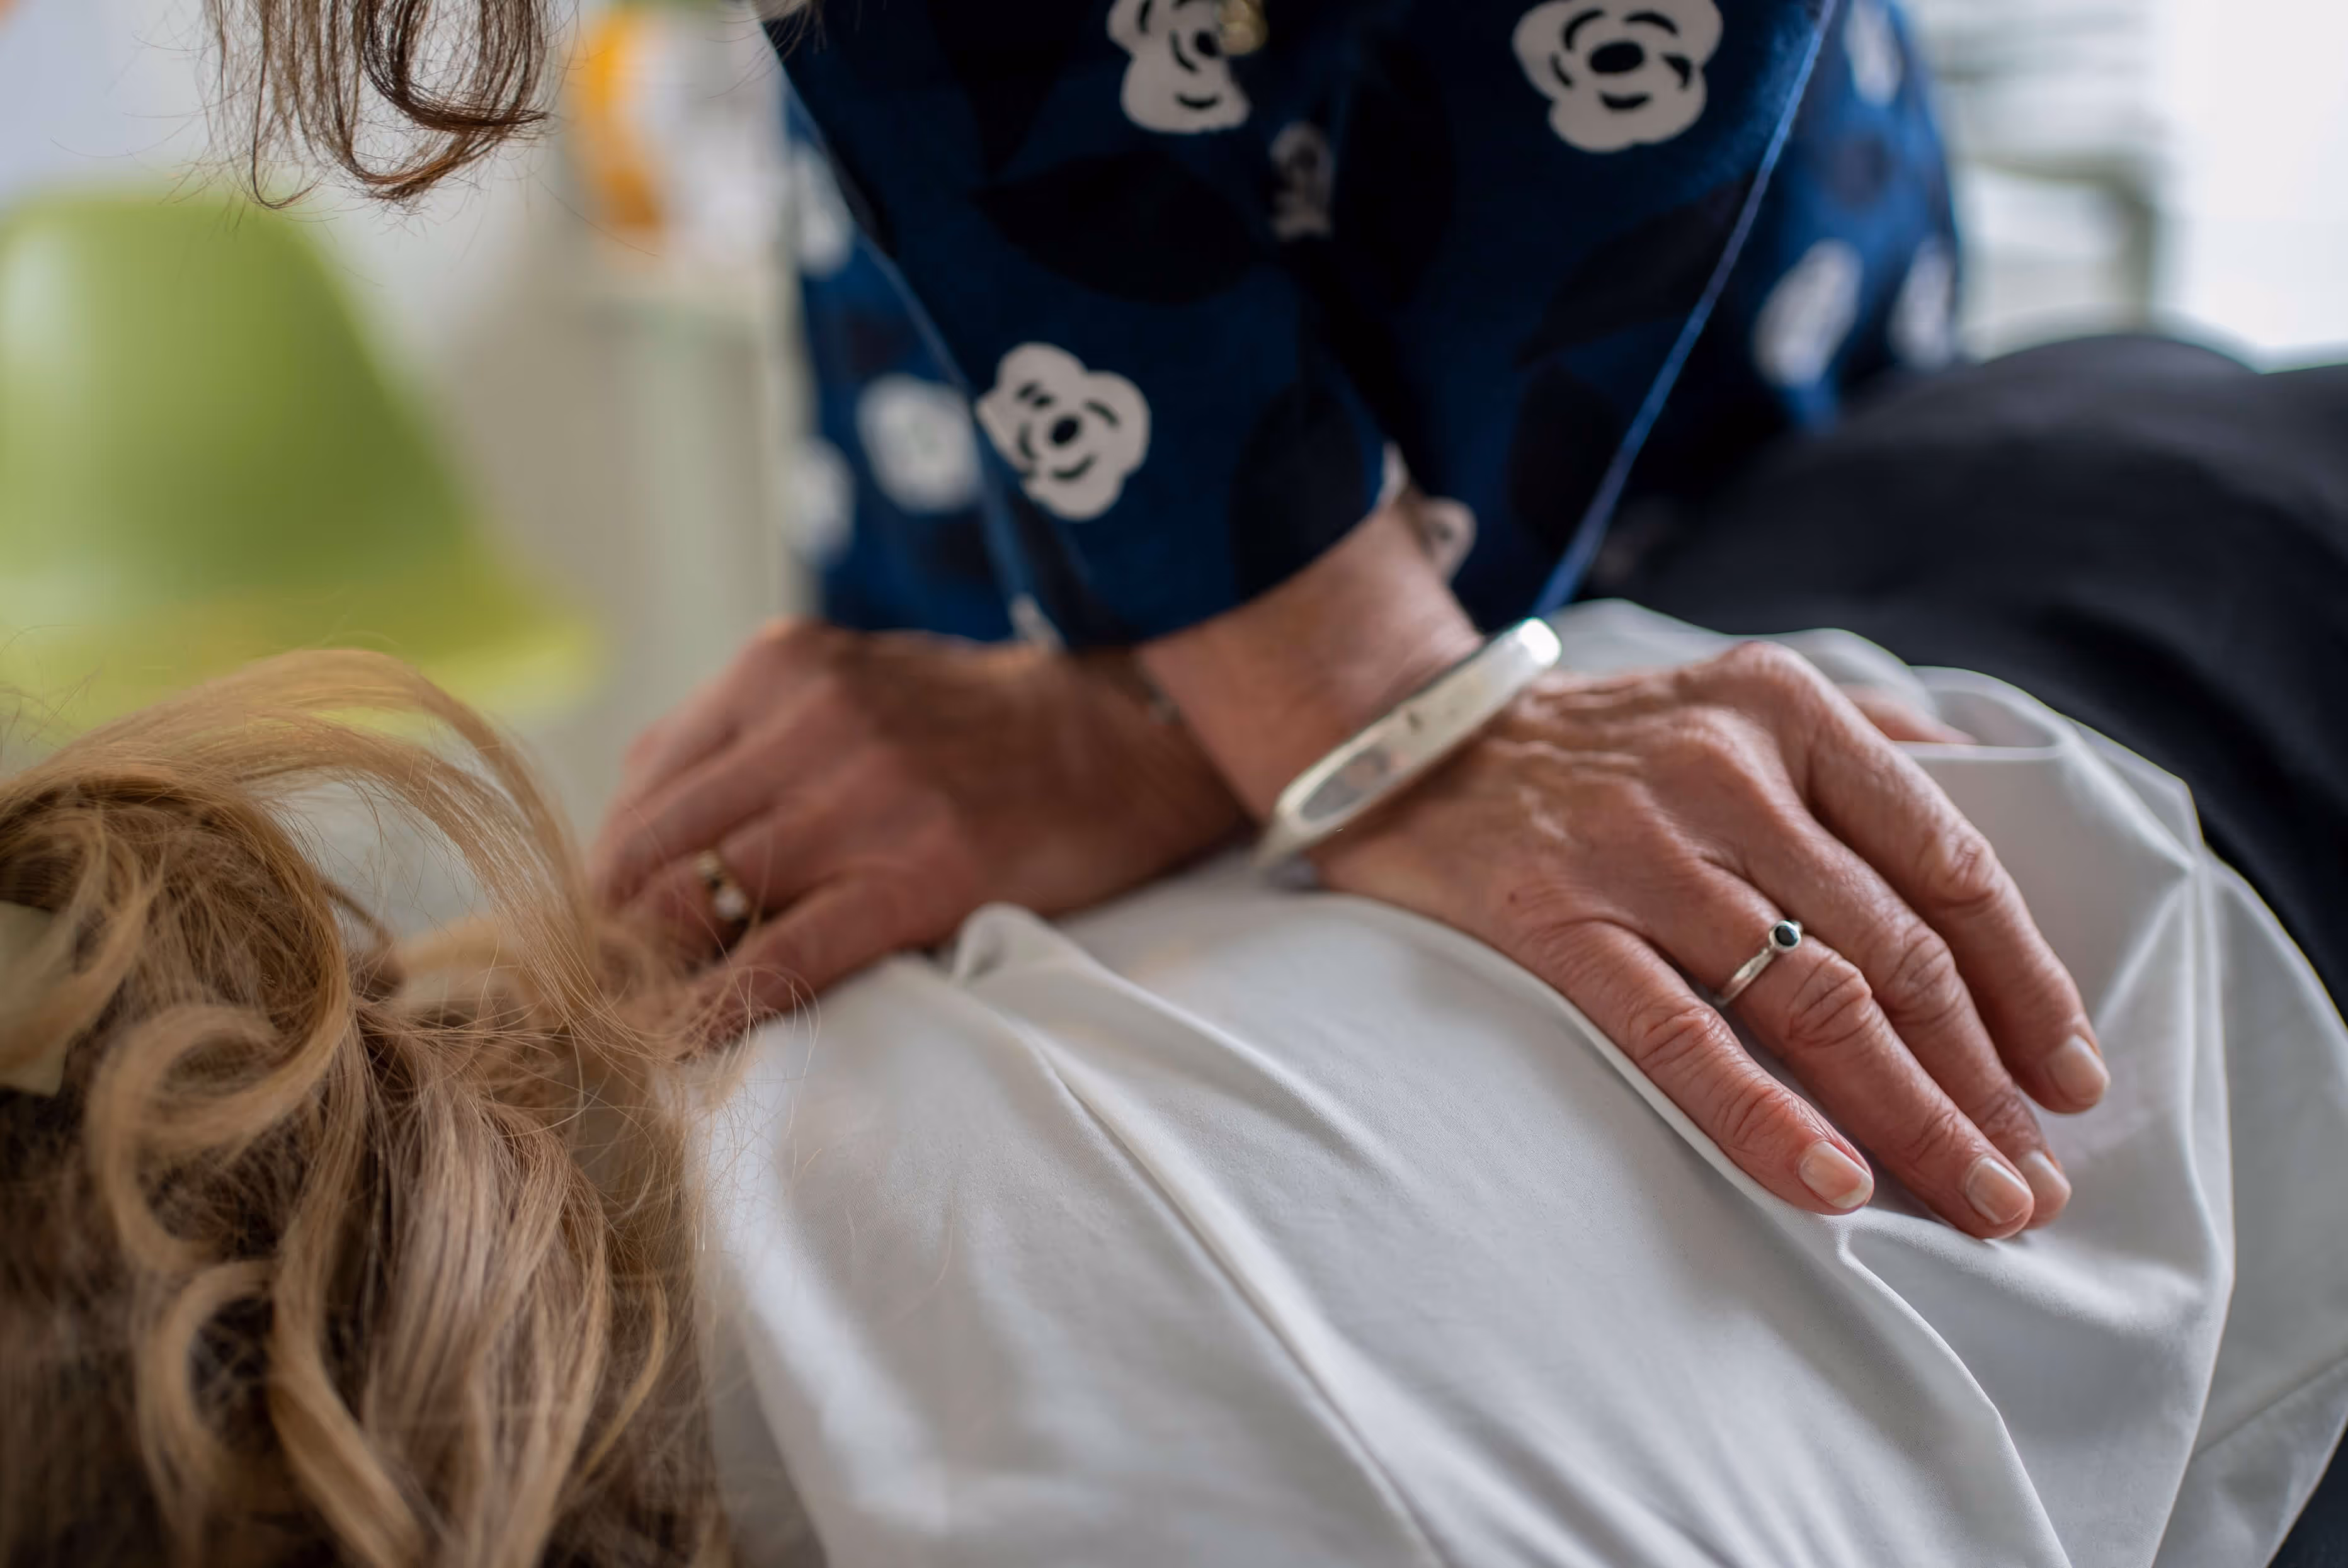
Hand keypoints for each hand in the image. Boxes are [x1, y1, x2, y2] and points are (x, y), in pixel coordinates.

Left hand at [589, 620, 1242, 1020]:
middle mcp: (812, 719)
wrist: (1128, 742)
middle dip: (612, 932)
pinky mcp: (919, 875)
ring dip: (654, 975)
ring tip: (633, 1020)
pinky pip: (787, 958)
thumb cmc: (976, 727)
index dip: (606, 873)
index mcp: (782, 667)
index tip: (595, 931)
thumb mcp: (848, 684)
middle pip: (652, 850)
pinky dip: (725, 1007)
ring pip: (704, 903)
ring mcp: (867, 796)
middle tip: (598, 992)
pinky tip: (690, 1040)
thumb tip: (630, 832)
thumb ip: (743, 738)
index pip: (643, 786)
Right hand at [1313, 640, 2104, 1237]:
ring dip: (1911, 1114)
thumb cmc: (1599, 746)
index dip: (2025, 982)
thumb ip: (1864, 740)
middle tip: (2037, 1180)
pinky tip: (1832, 1184)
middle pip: (1891, 948)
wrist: (1410, 741)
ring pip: (1809, 998)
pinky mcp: (1556, 919)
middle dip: (1983, 1079)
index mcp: (1786, 711)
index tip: (2071, 1079)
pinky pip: (1676, 1034)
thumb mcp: (1737, 697)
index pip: (1945, 863)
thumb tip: (1995, 799)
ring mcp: (1636, 847)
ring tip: (1977, 1200)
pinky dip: (1762, 1115)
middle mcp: (1724, 771)